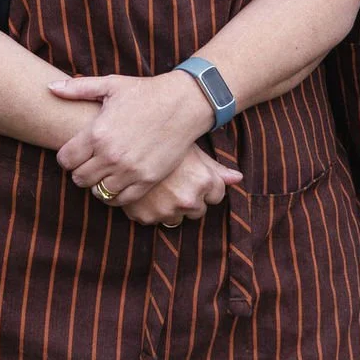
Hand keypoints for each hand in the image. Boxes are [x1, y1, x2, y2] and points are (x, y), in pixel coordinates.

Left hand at [50, 69, 241, 213]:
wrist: (183, 104)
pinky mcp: (147, 180)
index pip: (65, 160)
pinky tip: (118, 182)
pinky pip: (122, 200)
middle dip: (79, 172)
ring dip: (97, 185)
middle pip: (79, 179)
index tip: (73, 153)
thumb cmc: (145, 92)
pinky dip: (116, 195)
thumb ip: (77, 88)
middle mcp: (111, 155)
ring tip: (103, 173)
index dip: (66, 157)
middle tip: (87, 164)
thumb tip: (49, 87)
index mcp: (97, 133)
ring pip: (99, 192)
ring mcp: (130, 170)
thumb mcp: (110, 85)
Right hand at [119, 148, 239, 225]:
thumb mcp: (190, 148)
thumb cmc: (159, 139)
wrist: (121, 141)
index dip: (205, 184)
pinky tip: (145, 193)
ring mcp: (167, 210)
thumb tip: (238, 178)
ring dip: (170, 208)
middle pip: (198, 210)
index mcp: (204, 181)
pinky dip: (150, 210)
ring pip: (176, 219)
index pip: (217, 195)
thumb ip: (215, 168)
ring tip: (159, 187)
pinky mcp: (146, 217)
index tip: (192, 175)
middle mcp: (189, 199)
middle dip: (189, 199)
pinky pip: (154, 220)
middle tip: (174, 181)